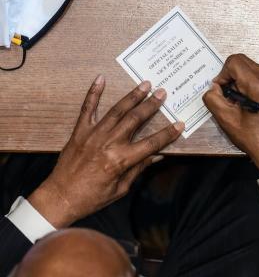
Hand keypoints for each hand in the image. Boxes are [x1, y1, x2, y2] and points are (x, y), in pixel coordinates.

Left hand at [29, 75, 183, 227]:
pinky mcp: (80, 131)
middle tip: (162, 93)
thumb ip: (138, 169)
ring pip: (117, 111)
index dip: (167, 134)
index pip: (151, 143)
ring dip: (132, 96)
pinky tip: (100, 79)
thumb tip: (156, 156)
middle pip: (135, 120)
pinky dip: (93, 93)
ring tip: (144, 85)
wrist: (61, 197)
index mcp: (121, 160)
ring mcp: (93, 134)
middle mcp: (109, 143)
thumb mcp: (121, 188)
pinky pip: (87, 109)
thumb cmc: (92, 198)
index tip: (179, 124)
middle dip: (151, 105)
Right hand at [203, 54, 258, 175]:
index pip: (234, 62)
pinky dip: (249, 83)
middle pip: (243, 61)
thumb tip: (213, 87)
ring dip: (239, 79)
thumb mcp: (225, 119)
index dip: (222, 74)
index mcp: (258, 85)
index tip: (221, 91)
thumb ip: (213, 98)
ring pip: (251, 68)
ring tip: (237, 100)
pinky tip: (247, 101)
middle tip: (227, 95)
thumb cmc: (252, 137)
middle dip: (230, 75)